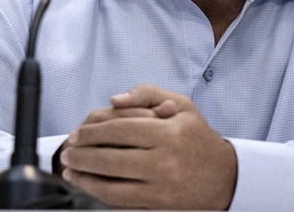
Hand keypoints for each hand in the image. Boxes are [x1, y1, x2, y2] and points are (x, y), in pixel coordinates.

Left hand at [60, 84, 236, 209]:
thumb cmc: (198, 139)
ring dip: (86, 180)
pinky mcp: (160, 209)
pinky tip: (90, 190)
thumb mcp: (182, 105)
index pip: (119, 130)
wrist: (225, 177)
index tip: (76, 134)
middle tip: (68, 152)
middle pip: (111, 160)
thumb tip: (114, 99)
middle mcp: (165, 163)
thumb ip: (146, 94)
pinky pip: (124, 207)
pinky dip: (102, 200)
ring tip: (72, 171)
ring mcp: (162, 190)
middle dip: (82, 156)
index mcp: (169, 134)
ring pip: (112, 188)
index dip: (92, 132)